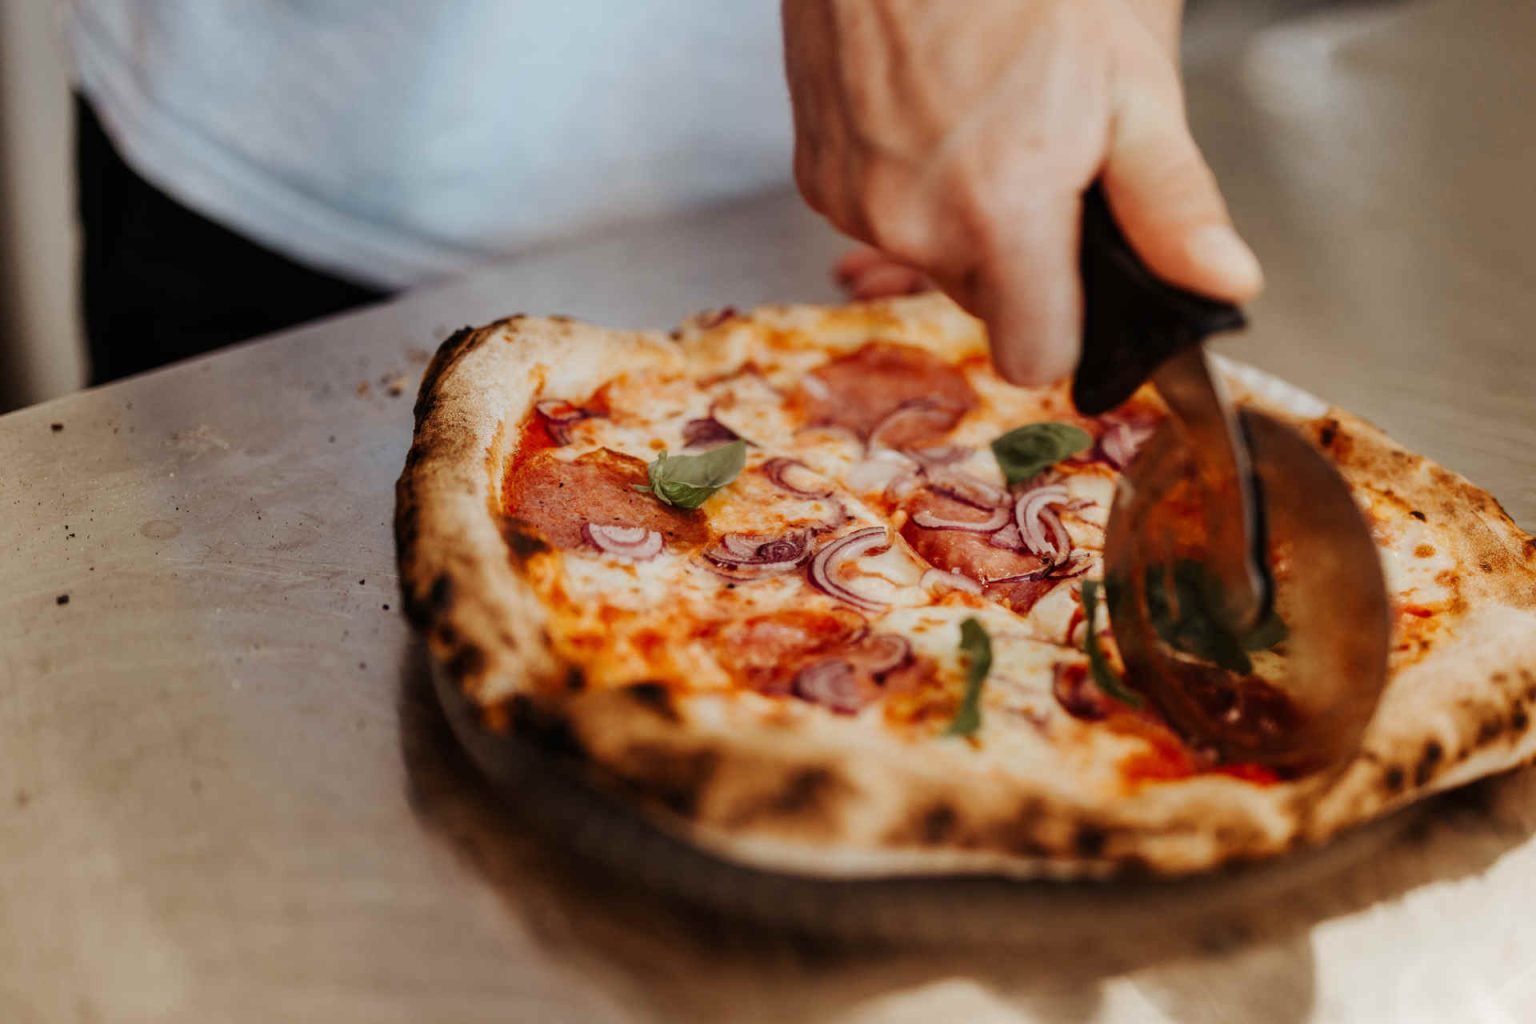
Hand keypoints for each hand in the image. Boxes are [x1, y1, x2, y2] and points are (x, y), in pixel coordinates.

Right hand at [784, 0, 1262, 384]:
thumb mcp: (1129, 77)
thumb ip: (1170, 201)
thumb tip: (1220, 283)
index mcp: (1000, 212)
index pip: (1037, 357)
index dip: (1072, 325)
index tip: (1085, 276)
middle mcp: (911, 223)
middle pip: (986, 304)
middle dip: (1021, 253)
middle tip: (1042, 154)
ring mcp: (853, 199)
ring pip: (930, 257)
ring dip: (961, 215)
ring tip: (984, 116)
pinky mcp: (815, 172)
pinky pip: (879, 216)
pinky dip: (910, 182)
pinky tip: (931, 110)